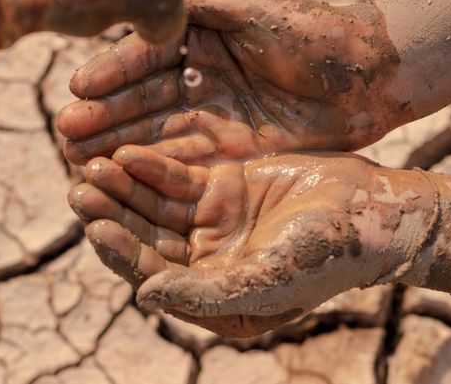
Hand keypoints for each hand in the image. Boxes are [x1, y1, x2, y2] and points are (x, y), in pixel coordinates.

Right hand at [57, 0, 408, 165]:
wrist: (368, 76)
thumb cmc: (312, 31)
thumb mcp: (248, 5)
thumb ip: (195, 4)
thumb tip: (142, 6)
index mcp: (199, 35)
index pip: (146, 56)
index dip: (113, 73)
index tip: (78, 89)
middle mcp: (200, 76)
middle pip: (144, 99)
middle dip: (106, 116)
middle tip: (66, 134)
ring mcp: (214, 115)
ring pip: (158, 133)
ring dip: (120, 146)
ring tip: (79, 159)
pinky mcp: (232, 149)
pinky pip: (187, 160)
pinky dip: (155, 169)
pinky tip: (124, 177)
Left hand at [68, 147, 432, 336]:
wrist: (369, 212)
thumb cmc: (327, 255)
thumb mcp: (270, 279)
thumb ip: (208, 293)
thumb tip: (144, 296)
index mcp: (211, 297)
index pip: (153, 276)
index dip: (122, 253)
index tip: (94, 227)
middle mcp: (204, 262)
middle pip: (145, 237)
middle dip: (114, 214)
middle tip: (81, 190)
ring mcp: (212, 222)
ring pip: (154, 206)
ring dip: (125, 187)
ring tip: (95, 165)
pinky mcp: (222, 187)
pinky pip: (178, 178)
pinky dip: (153, 166)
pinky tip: (129, 153)